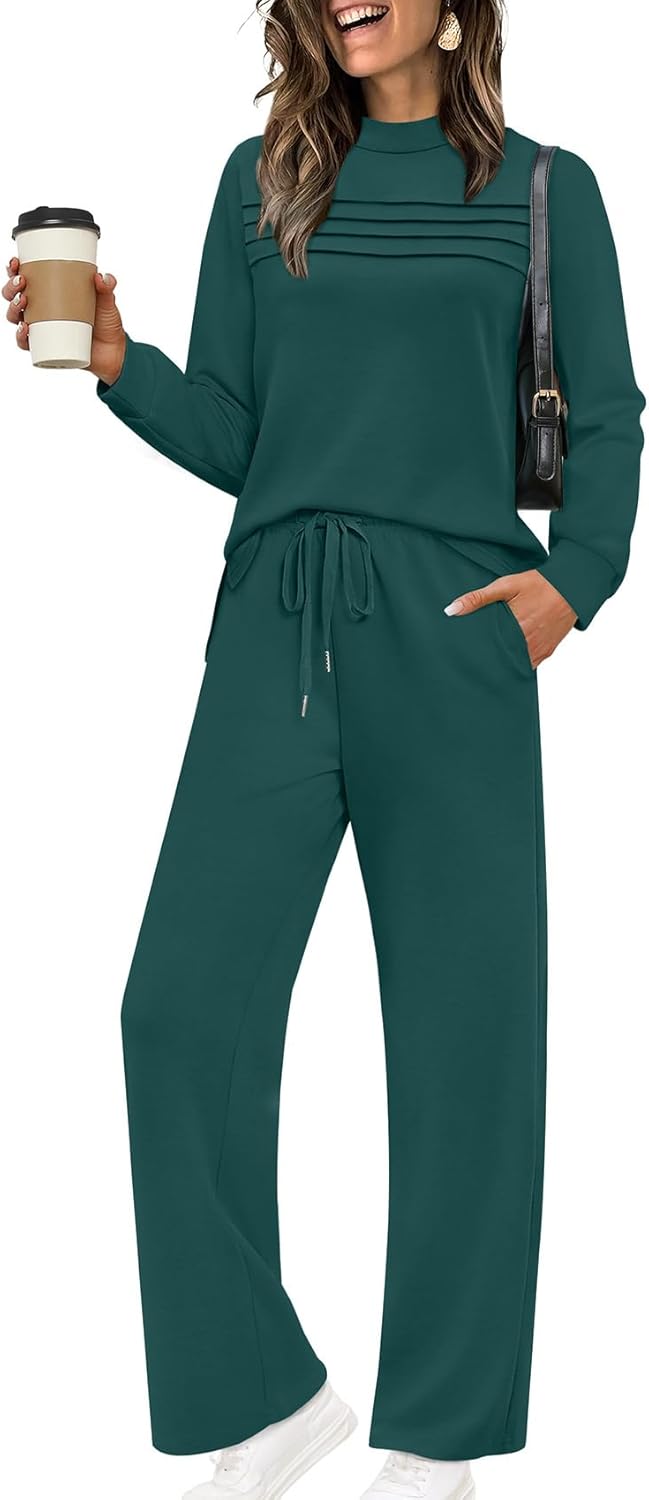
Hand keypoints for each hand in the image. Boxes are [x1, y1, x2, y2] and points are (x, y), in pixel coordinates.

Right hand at [4, 255, 125, 384]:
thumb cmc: (106, 322)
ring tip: (23, 301)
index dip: (14, 270)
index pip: (25, 278)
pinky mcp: (45, 346)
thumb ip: (106, 287)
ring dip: (12, 308)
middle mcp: (41, 310)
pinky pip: (25, 343)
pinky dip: (21, 337)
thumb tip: (102, 277)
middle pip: (14, 296)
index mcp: (49, 293)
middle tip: (22, 282)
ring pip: (15, 317)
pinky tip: (24, 328)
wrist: (113, 351)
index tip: (16, 263)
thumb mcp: (107, 301)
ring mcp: (41, 329)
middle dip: (11, 288)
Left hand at [444, 568, 577, 667]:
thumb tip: (451, 610)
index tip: (464, 657)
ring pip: (515, 665)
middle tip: (473, 662)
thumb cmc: (539, 584)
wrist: (571, 587)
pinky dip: (518, 662)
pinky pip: (529, 664)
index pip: (488, 651)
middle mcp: (527, 644)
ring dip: (504, 663)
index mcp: (515, 629)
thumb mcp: (506, 586)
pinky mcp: (547, 652)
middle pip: (501, 660)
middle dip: (488, 661)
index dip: (476, 655)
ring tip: (489, 662)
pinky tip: (508, 659)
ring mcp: (538, 650)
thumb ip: (478, 598)